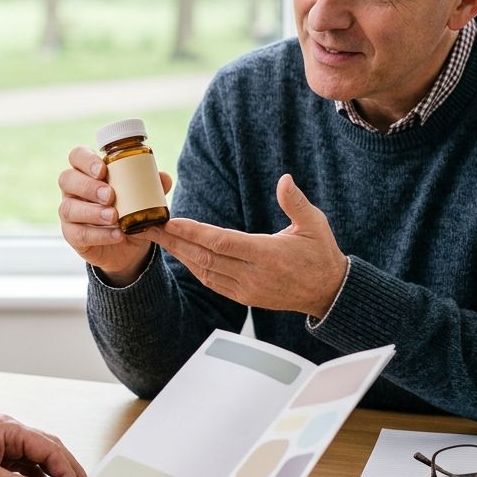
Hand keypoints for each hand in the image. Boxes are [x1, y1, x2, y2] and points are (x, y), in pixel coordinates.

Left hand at [0, 415, 86, 476]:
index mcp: (8, 428)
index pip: (48, 447)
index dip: (66, 469)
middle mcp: (8, 431)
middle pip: (48, 448)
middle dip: (67, 468)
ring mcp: (2, 441)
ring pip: (37, 455)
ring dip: (52, 472)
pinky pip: (23, 462)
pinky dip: (35, 475)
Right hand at [57, 146, 172, 285]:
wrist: (128, 246)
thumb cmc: (129, 211)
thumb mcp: (143, 198)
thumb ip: (152, 186)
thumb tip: (163, 178)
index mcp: (88, 171)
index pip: (77, 156)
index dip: (86, 160)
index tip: (103, 169)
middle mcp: (73, 189)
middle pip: (67, 179)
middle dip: (88, 186)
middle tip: (110, 195)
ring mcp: (69, 212)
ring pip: (69, 208)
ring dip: (93, 212)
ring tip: (114, 217)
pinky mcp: (72, 235)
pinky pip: (78, 233)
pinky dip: (99, 235)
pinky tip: (117, 235)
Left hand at [142, 174, 346, 316]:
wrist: (328, 293)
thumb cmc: (321, 254)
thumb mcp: (315, 225)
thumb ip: (296, 203)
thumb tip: (285, 180)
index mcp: (268, 255)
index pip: (222, 242)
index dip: (194, 232)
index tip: (171, 222)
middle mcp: (253, 275)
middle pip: (205, 257)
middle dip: (175, 241)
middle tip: (149, 227)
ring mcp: (246, 289)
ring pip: (204, 271)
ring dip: (180, 253)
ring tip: (158, 237)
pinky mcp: (243, 297)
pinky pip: (211, 281)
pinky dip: (193, 267)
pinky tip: (180, 253)